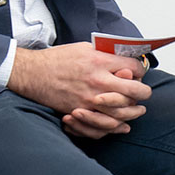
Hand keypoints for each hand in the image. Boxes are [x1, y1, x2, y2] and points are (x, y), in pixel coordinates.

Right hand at [9, 43, 149, 138]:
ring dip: (134, 111)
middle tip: (143, 92)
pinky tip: (123, 123)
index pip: (134, 68)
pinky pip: (103, 124)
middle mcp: (98, 80)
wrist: (31, 73)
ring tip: (138, 109)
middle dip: (143, 92)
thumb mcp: (85, 48)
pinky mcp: (79, 111)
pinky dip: (116, 126)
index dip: (140, 70)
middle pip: (136, 91)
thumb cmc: (57, 59)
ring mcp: (89, 98)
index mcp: (100, 61)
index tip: (138, 73)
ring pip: (124, 111)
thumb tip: (126, 59)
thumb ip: (107, 54)